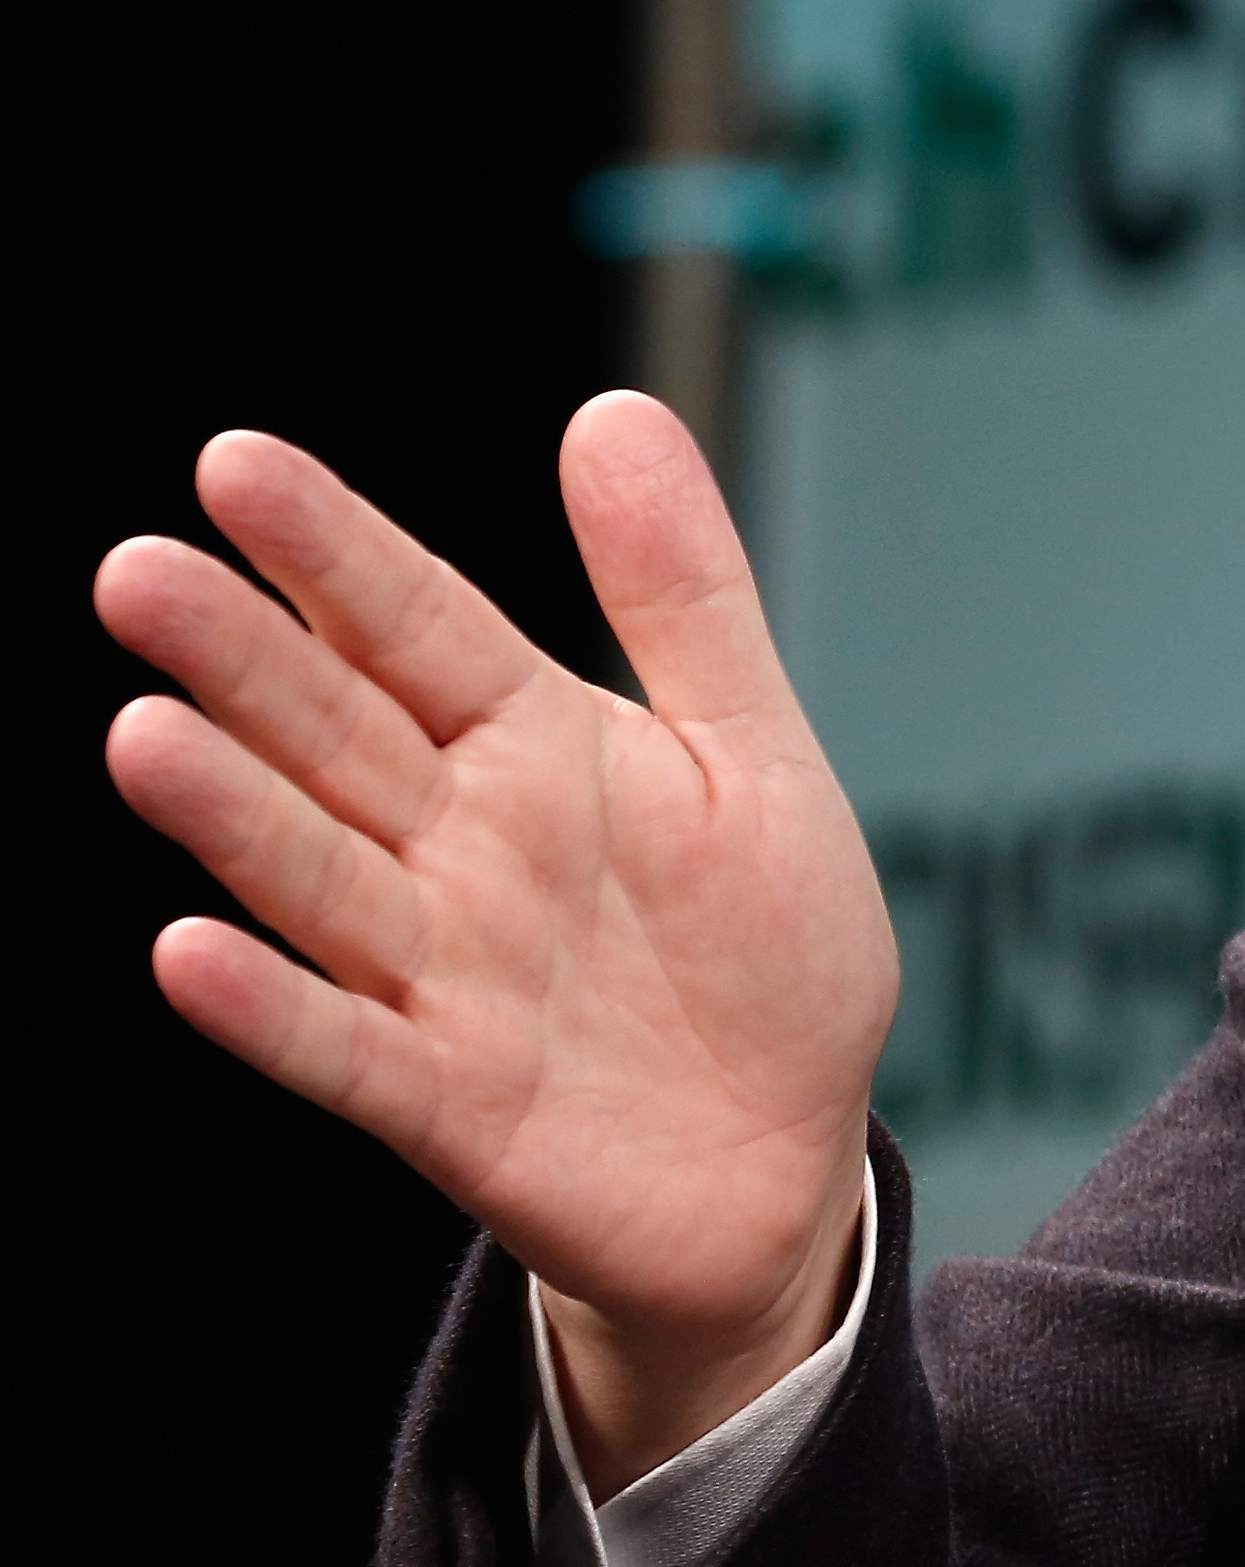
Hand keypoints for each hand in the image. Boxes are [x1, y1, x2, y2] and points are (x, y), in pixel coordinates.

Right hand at [96, 398, 894, 1493]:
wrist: (786, 1156)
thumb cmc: (764, 948)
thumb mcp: (750, 751)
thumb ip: (682, 593)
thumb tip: (614, 409)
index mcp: (534, 745)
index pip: (414, 624)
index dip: (332, 550)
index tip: (235, 463)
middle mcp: (461, 846)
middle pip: (336, 733)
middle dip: (241, 658)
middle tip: (137, 571)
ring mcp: (443, 973)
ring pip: (316, 876)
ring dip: (232, 813)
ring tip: (145, 734)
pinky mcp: (447, 1100)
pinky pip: (345, 1046)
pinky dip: (270, 1008)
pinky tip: (189, 950)